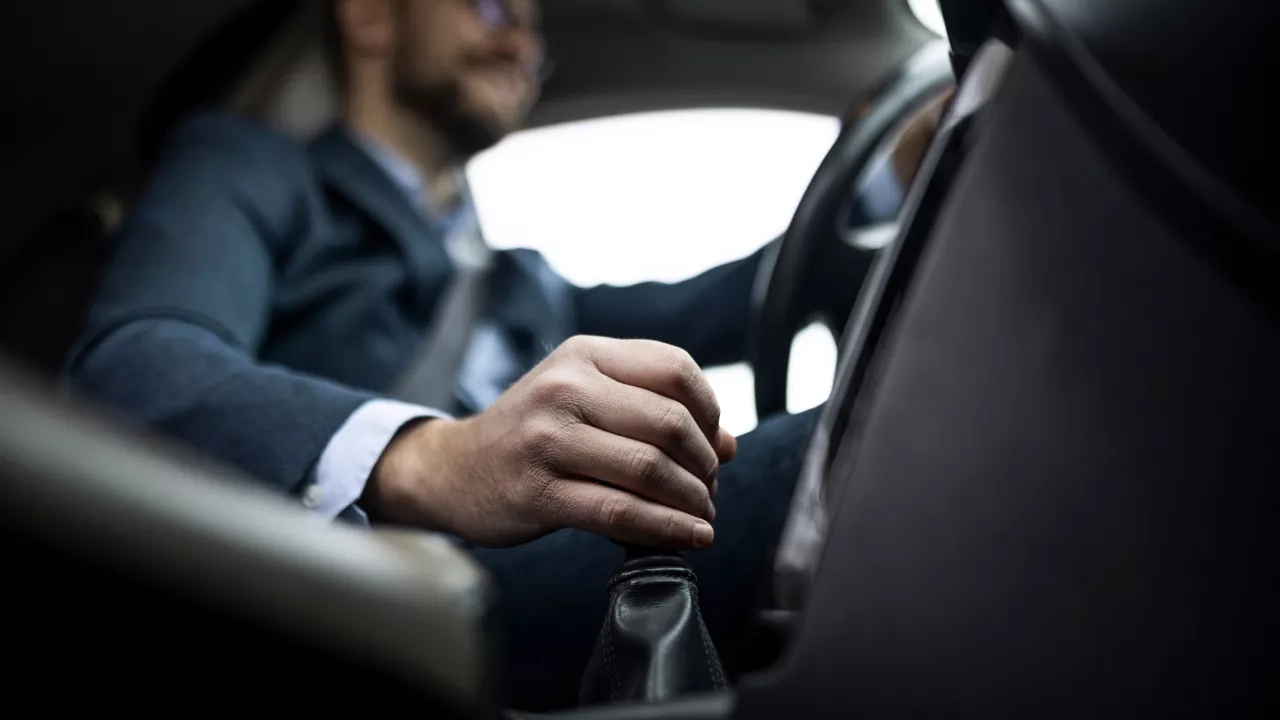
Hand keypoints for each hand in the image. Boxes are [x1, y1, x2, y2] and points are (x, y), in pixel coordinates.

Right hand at [366, 336, 737, 548]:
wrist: (453, 468)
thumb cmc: (533, 430)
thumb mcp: (584, 394)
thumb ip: (652, 407)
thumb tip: (728, 445)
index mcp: (583, 355)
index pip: (675, 368)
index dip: (711, 410)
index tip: (715, 443)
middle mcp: (565, 388)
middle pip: (670, 421)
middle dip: (705, 462)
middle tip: (710, 487)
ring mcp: (548, 440)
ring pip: (649, 468)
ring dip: (691, 500)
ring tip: (702, 515)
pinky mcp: (539, 493)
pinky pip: (619, 512)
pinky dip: (666, 529)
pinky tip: (688, 537)